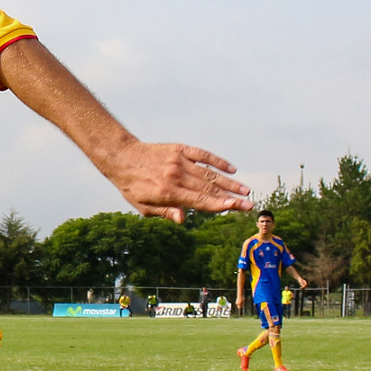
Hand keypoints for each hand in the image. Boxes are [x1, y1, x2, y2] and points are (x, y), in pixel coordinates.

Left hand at [101, 139, 248, 221]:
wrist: (121, 157)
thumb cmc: (132, 186)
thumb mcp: (143, 206)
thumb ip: (165, 212)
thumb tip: (183, 220)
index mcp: (168, 193)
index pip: (199, 201)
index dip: (220, 205)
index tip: (236, 207)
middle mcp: (176, 176)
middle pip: (209, 189)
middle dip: (231, 197)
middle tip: (249, 203)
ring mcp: (179, 162)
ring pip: (209, 173)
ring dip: (229, 182)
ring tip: (245, 190)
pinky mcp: (179, 150)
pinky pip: (202, 155)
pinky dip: (217, 162)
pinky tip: (231, 169)